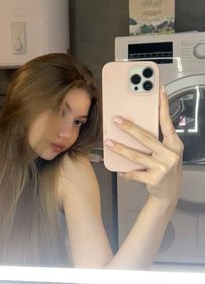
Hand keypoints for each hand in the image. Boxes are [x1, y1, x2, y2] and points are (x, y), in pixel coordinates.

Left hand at [105, 86, 183, 209]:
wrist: (169, 193)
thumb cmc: (166, 168)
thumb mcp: (167, 152)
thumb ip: (158, 140)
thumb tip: (137, 126)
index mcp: (174, 145)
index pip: (167, 122)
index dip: (163, 106)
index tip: (159, 91)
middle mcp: (170, 155)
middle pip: (146, 138)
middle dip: (129, 128)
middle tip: (116, 120)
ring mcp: (163, 168)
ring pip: (136, 156)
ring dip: (120, 149)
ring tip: (109, 143)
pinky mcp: (154, 179)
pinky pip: (134, 173)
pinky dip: (126, 172)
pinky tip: (120, 170)